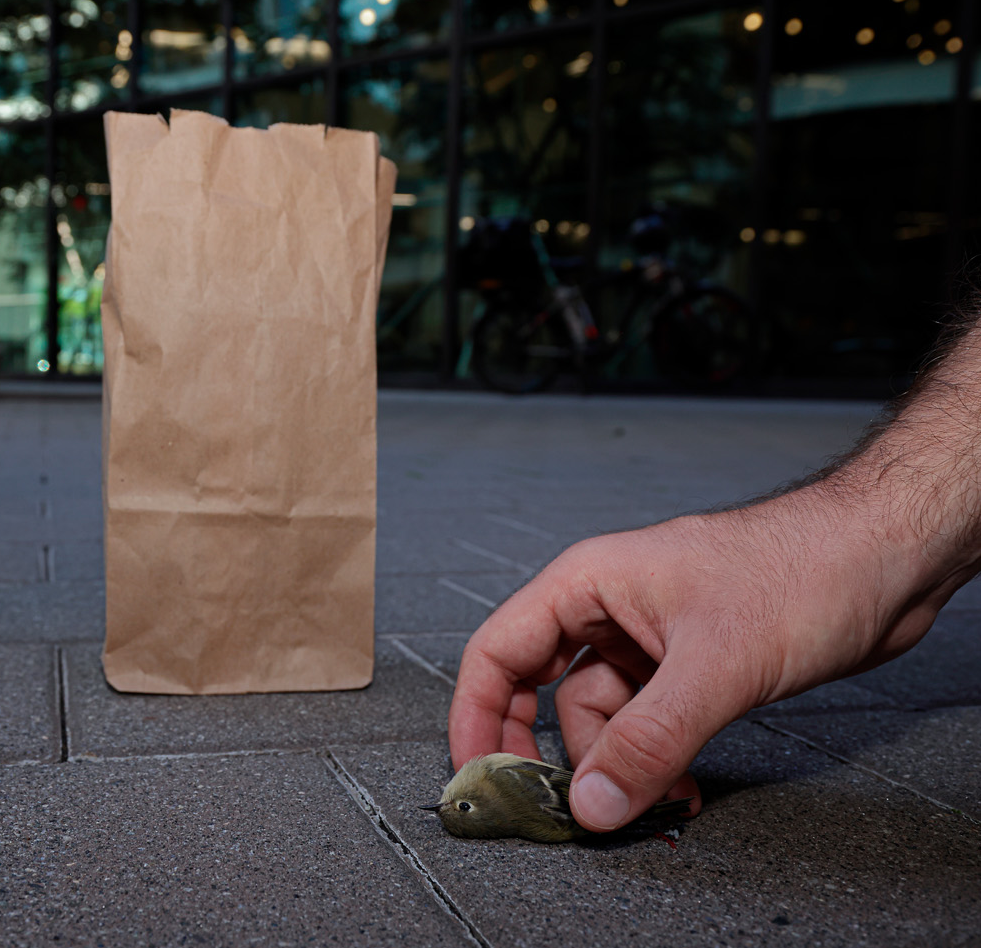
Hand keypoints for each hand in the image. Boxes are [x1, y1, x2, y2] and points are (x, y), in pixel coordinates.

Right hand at [447, 485, 960, 832]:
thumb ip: (648, 740)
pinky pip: (646, 722)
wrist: (888, 557)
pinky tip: (681, 786)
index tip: (477, 775)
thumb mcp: (715, 664)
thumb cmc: (804, 565)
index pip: (498, 652)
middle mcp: (608, 608)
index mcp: (588, 582)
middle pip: (541, 690)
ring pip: (600, 715)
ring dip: (619, 765)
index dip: (476, 716)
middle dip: (553, 752)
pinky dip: (655, 760)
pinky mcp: (688, 664)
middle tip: (559, 806)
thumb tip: (594, 801)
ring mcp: (649, 637)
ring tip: (653, 801)